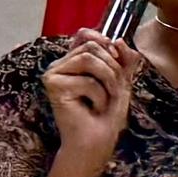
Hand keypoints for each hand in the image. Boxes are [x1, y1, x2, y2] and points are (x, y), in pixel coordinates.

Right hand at [42, 31, 133, 167]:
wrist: (96, 142)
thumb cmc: (106, 114)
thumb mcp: (121, 81)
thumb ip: (124, 59)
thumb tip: (118, 40)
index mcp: (73, 60)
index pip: (84, 34)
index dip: (103, 40)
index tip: (116, 57)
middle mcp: (60, 64)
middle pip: (92, 46)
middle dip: (113, 68)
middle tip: (114, 90)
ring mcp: (53, 74)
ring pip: (89, 58)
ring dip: (108, 80)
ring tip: (106, 99)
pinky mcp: (53, 85)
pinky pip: (87, 80)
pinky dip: (99, 96)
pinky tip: (93, 109)